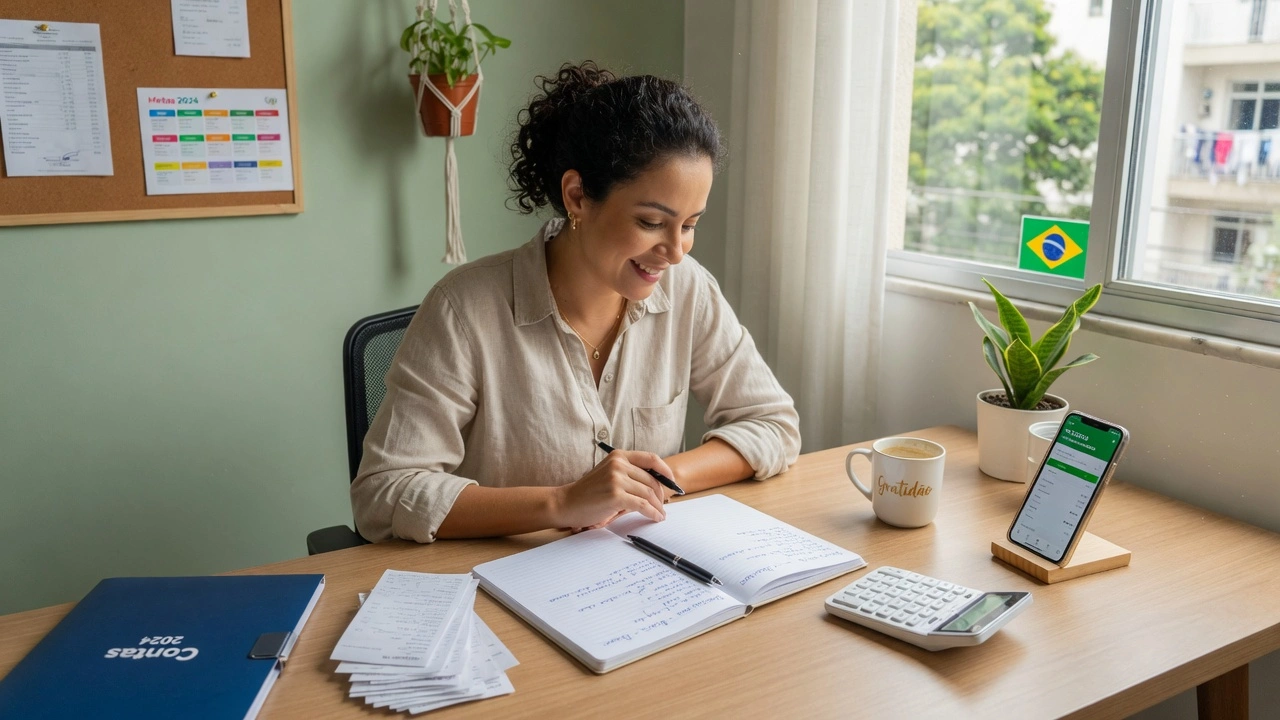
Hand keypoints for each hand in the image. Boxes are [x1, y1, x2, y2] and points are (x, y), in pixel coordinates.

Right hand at [553, 450, 673, 530]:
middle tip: (663, 505)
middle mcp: (619, 464)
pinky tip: (655, 517)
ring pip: (648, 493)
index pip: (650, 458)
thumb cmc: (587, 493)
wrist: (566, 503)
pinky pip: (642, 505)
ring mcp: (617, 479)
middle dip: (660, 494)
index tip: (672, 482)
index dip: (665, 471)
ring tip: (660, 514)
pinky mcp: (616, 495)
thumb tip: (657, 487)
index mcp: (618, 456)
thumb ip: (629, 475)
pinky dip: (652, 512)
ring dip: (657, 506)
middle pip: (651, 479)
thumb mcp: (608, 475)